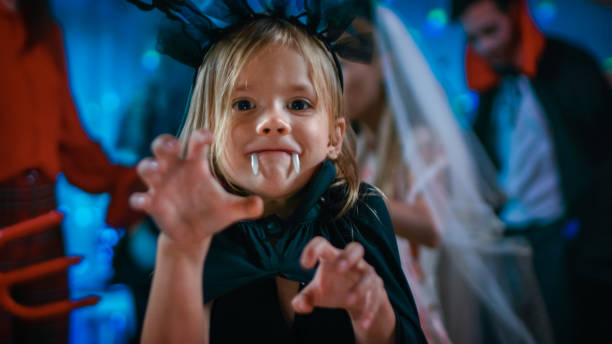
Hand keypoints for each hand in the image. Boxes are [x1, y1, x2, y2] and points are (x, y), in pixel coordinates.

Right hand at [129, 130, 262, 250]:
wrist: (195, 233)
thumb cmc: (213, 212)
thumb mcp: (231, 209)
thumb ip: (246, 206)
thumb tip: (260, 205)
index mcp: (196, 165)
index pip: (196, 143)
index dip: (201, 136)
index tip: (208, 137)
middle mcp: (175, 170)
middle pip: (163, 146)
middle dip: (165, 143)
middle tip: (174, 146)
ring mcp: (160, 186)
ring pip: (146, 167)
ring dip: (149, 166)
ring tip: (156, 170)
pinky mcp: (151, 203)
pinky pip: (140, 197)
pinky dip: (140, 199)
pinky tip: (144, 202)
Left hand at [292, 237, 387, 329]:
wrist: (357, 302)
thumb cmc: (332, 290)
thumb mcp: (315, 294)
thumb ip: (303, 298)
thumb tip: (300, 305)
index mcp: (332, 257)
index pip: (322, 245)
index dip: (312, 249)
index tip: (304, 265)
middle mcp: (352, 262)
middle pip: (356, 248)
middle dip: (349, 256)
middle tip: (339, 268)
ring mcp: (366, 274)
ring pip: (368, 275)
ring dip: (360, 287)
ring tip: (349, 302)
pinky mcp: (376, 289)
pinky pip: (376, 297)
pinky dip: (370, 310)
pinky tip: (364, 323)